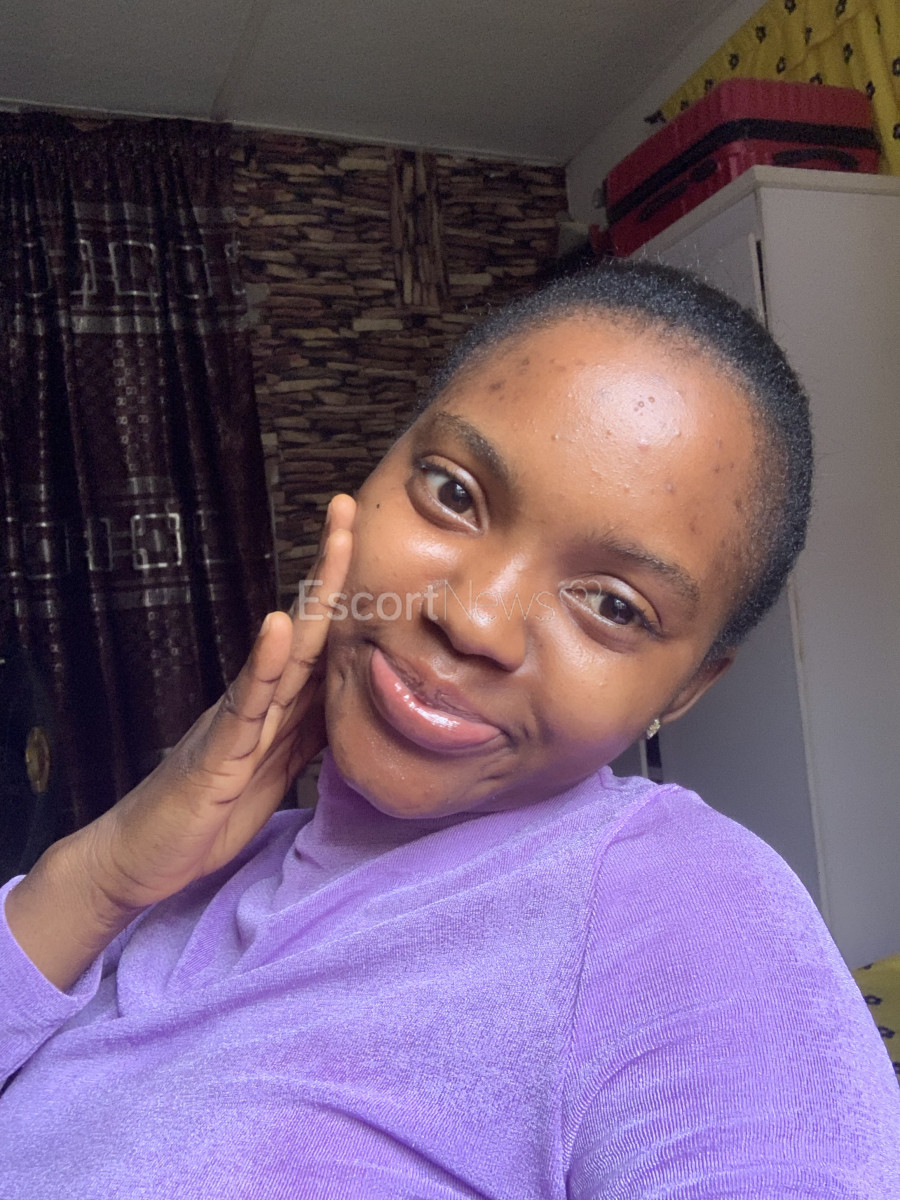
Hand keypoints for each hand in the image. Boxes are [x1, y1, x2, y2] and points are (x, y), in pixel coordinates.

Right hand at [6, 494, 354, 988]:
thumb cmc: (210, 810)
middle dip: (332, 569)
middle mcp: (261, 700)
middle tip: (349, 508)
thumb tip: (358, 703)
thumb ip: (312, 732)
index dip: (349, 597)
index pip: (322, 643)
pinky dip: (265, 662)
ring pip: (285, 649)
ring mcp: (238, 719)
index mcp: (281, 706)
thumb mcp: (280, 770)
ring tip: (333, 540)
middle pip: (307, 626)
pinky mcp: (218, 750)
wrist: (144, 857)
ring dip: (312, 594)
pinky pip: (246, 702)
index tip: (373, 548)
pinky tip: (281, 624)